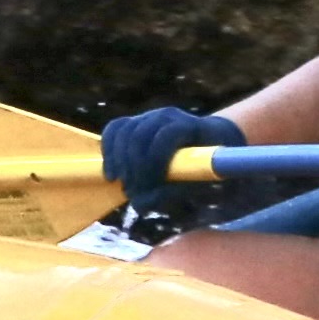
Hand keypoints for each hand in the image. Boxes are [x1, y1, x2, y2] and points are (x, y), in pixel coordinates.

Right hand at [96, 106, 215, 223]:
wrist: (209, 143)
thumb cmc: (206, 167)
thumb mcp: (198, 183)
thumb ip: (172, 192)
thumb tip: (140, 203)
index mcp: (190, 126)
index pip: (165, 137)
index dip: (154, 163)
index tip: (147, 189)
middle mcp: (168, 116)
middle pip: (139, 135)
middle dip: (133, 167)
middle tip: (133, 192)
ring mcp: (149, 116)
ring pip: (123, 132)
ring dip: (119, 162)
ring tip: (124, 185)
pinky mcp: (135, 122)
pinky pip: (113, 130)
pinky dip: (109, 151)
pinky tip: (112, 173)